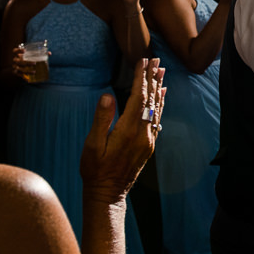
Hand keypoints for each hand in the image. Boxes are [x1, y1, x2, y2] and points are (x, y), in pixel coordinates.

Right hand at [10, 45, 46, 81]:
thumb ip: (39, 54)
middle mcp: (15, 59)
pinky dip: (24, 76)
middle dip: (26, 62)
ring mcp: (14, 66)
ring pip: (19, 68)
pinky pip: (19, 74)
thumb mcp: (30, 55)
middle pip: (19, 60)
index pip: (15, 51)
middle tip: (34, 63)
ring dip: (27, 70)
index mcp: (17, 54)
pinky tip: (29, 78)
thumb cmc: (27, 59)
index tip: (25, 50)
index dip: (19, 50)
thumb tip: (49, 53)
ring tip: (34, 72)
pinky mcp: (15, 72)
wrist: (18, 66)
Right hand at [81, 58, 165, 201]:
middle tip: (156, 59)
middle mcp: (143, 134)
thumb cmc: (95, 170)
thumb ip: (102, 120)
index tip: (143, 61)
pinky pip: (157, 119)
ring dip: (158, 89)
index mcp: (129, 131)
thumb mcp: (92, 145)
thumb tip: (109, 96)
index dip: (141, 78)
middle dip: (152, 78)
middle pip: (150, 100)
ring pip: (156, 109)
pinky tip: (161, 96)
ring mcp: (148, 140)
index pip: (138, 98)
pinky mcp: (148, 145)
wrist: (107, 194)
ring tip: (161, 72)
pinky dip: (159, 104)